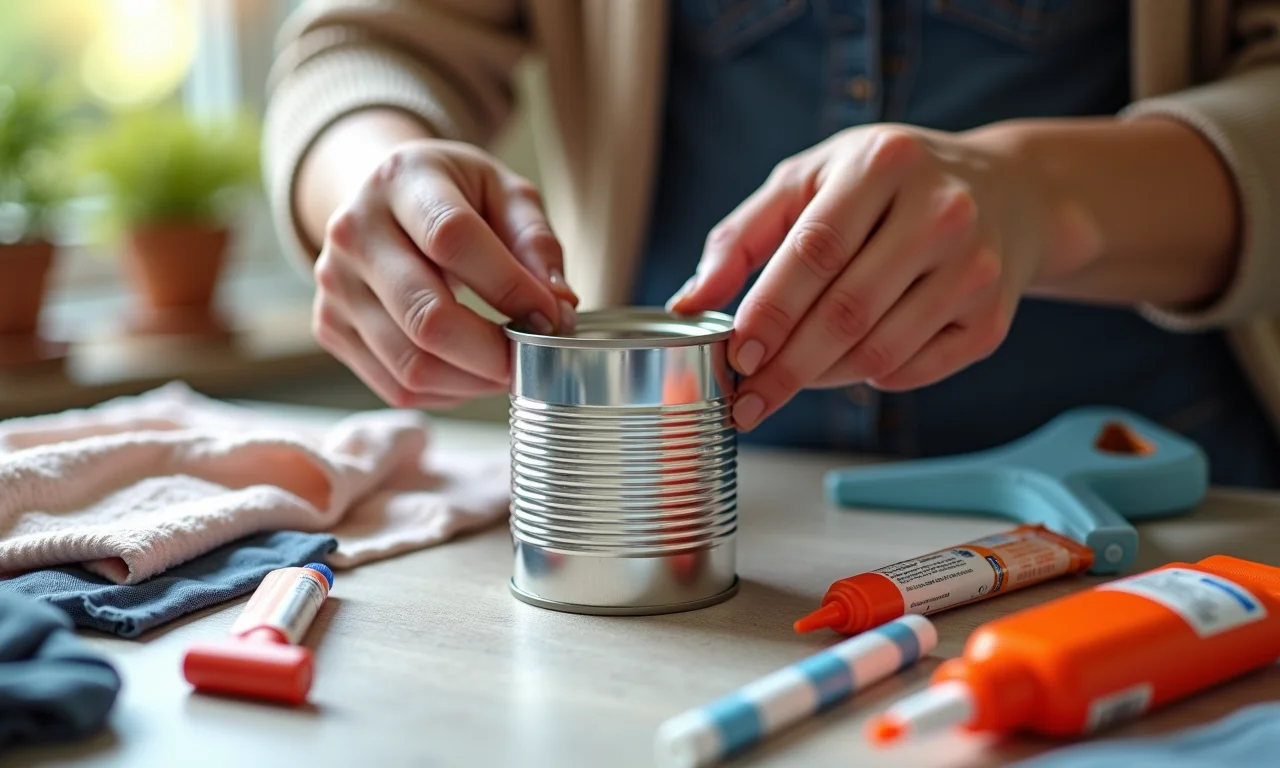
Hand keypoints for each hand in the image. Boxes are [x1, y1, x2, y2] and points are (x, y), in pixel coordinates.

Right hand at [312, 139, 577, 408]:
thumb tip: (558, 306)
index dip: (509, 288)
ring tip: (505, 366)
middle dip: (493, 353)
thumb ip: (535, 243)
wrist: (381, 196)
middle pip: (426, 317)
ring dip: (473, 381)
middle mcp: (354, 232)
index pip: (452, 239)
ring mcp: (336, 284)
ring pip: (411, 364)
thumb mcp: (504, 193)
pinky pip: (395, 385)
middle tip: (531, 359)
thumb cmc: (454, 195)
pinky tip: (469, 370)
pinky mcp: (330, 326)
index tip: (551, 317)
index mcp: (401, 181)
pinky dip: (445, 392)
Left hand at [668, 124, 1098, 429]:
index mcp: (883, 164)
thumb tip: (690, 302)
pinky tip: (854, 361)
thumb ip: (742, 235)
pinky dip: (871, 378)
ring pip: (881, 351)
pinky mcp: (993, 316)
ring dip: (823, 378)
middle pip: (848, 311)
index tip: (736, 356)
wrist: (1006, 191)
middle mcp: (940, 211)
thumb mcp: (811, 180)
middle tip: (746, 403)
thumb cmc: (885, 186)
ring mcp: (975, 267)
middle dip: (787, 368)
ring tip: (791, 379)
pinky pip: (916, 370)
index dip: (771, 310)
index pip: (816, 250)